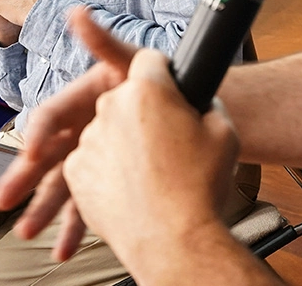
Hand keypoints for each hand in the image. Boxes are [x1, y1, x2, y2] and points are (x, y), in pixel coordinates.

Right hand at [0, 8, 137, 258]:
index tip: (31, 150)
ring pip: (62, 185)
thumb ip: (105, 41)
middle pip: (46, 155)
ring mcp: (91, 157)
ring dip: (43, 210)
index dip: (40, 130)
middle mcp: (81, 129)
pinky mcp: (105, 180)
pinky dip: (76, 227)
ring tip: (27, 232)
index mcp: (82, 100)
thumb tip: (79, 13)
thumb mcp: (133, 61)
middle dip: (23, 179)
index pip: (52, 115)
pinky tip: (64, 248)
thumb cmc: (161, 81)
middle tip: (0, 201)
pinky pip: (87, 205)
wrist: (189, 112)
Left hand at [63, 50, 238, 265]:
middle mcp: (110, 108)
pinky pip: (93, 159)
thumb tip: (198, 100)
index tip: (169, 88)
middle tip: (168, 142)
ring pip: (108, 129)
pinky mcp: (77, 172)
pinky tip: (134, 188)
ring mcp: (89, 141)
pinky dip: (108, 169)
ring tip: (152, 174)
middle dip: (144, 113)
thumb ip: (206, 105)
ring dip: (125, 143)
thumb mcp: (223, 133)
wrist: (175, 241)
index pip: (150, 61)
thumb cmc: (200, 188)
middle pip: (126, 97)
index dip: (164, 74)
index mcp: (147, 91)